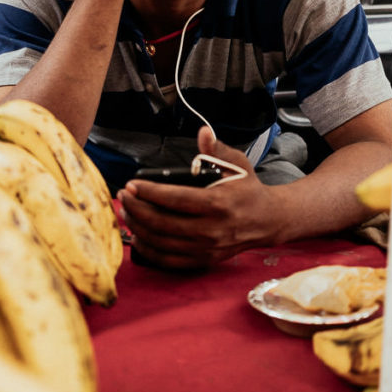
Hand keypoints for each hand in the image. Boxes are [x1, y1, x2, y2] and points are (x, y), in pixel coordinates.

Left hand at [118, 127, 283, 269]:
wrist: (267, 220)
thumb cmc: (248, 189)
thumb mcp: (237, 164)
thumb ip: (217, 149)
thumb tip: (203, 131)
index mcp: (218, 204)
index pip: (176, 199)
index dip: (150, 192)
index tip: (131, 184)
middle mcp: (212, 229)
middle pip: (163, 223)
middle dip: (137, 209)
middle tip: (123, 196)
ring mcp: (207, 248)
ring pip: (162, 242)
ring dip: (138, 228)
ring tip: (126, 211)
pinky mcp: (204, 260)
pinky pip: (169, 260)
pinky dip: (149, 250)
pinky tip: (137, 236)